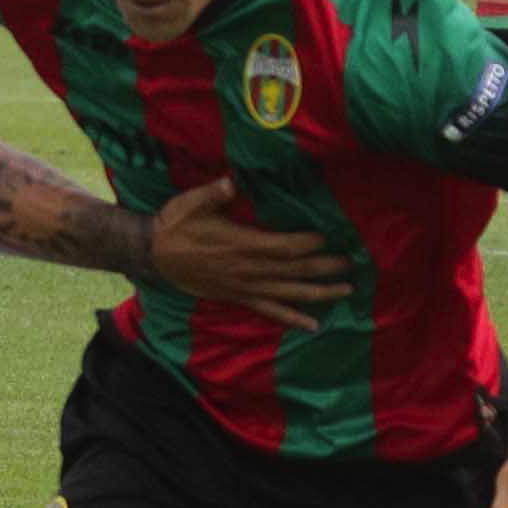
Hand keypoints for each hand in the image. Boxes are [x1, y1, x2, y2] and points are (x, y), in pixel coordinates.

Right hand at [148, 178, 350, 330]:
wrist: (156, 255)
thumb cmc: (176, 225)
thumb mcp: (191, 203)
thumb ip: (214, 193)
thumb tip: (232, 182)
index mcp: (242, 244)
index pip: (284, 246)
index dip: (309, 244)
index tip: (330, 238)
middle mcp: (249, 269)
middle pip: (295, 270)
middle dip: (325, 267)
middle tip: (351, 263)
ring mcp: (246, 286)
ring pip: (290, 292)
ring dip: (320, 293)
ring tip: (345, 291)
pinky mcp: (240, 297)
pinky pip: (271, 311)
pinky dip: (293, 319)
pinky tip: (313, 325)